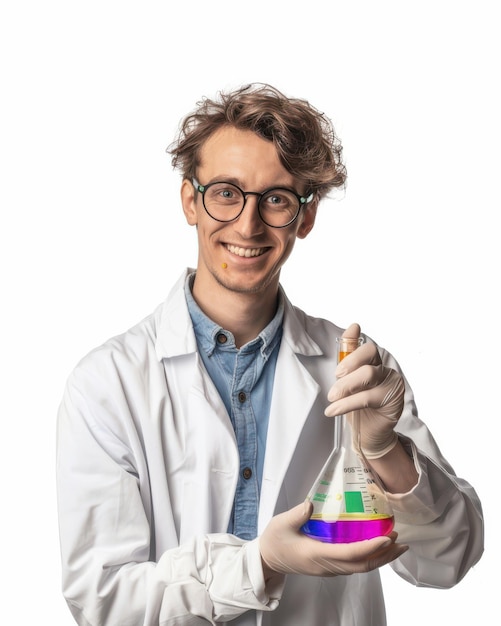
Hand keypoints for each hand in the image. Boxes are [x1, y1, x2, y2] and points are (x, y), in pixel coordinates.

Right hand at [259, 501, 407, 577]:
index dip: (370, 547)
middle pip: (362, 566)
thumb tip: (311, 505)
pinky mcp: (328, 566)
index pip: (350, 555)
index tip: (386, 537)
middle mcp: (327, 565)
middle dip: (383, 555)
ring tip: (395, 544)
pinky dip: (369, 557)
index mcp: (317, 555)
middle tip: (400, 541)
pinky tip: (376, 546)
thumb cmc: (274, 541)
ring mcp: (328, 568)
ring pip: (360, 567)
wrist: (267, 559)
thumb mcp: (281, 524)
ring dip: (379, 557)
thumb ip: (297, 514)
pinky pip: (354, 565)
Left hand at [325, 323, 404, 458]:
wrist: (369, 435)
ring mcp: (392, 383)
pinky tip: (333, 411)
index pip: (366, 347)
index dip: (353, 343)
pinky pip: (367, 397)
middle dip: (348, 363)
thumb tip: (353, 327)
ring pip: (368, 374)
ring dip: (346, 386)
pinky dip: (346, 404)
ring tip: (332, 398)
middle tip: (335, 377)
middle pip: (369, 354)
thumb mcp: (348, 382)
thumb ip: (348, 359)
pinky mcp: (393, 400)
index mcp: (374, 363)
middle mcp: (386, 370)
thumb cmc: (358, 407)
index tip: (346, 342)